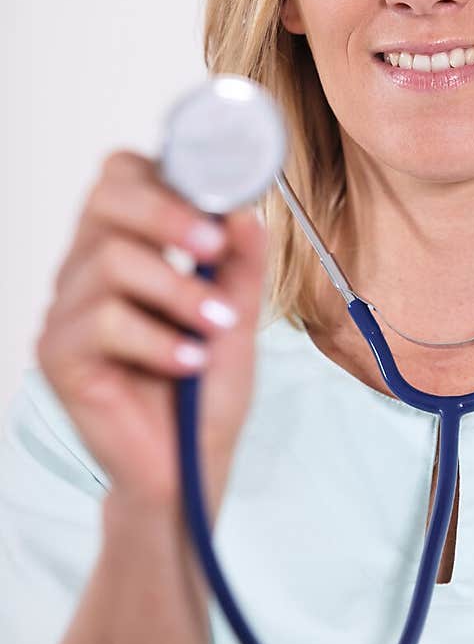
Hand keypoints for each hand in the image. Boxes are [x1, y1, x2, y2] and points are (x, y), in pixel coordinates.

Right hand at [36, 149, 268, 521]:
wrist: (189, 466)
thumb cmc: (205, 390)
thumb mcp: (238, 316)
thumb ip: (240, 264)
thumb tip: (244, 212)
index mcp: (126, 247)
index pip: (123, 177)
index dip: (166, 178)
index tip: (216, 209)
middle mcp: (87, 270)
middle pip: (106, 199)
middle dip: (168, 215)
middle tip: (214, 247)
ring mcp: (67, 311)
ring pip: (112, 261)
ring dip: (178, 292)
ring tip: (216, 327)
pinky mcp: (59, 356)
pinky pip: (103, 323)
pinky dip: (157, 341)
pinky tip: (187, 362)